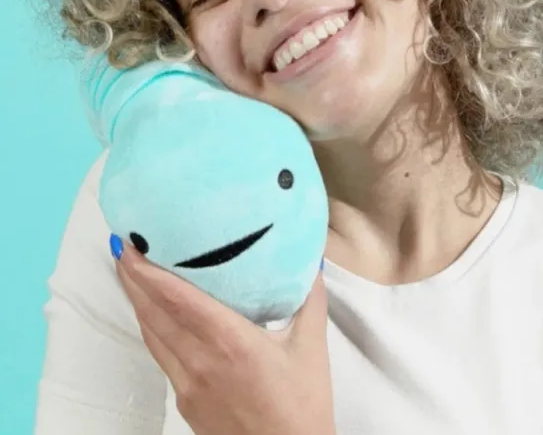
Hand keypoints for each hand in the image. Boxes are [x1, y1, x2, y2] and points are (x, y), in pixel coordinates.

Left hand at [112, 237, 334, 434]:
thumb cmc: (302, 405)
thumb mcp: (312, 347)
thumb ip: (310, 298)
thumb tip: (313, 260)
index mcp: (230, 342)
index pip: (178, 300)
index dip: (149, 272)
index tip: (131, 245)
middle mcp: (201, 361)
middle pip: (154, 314)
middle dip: (133, 279)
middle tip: (121, 245)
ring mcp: (187, 385)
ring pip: (152, 336)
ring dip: (137, 302)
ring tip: (128, 272)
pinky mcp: (185, 402)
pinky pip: (160, 356)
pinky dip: (151, 328)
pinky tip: (153, 315)